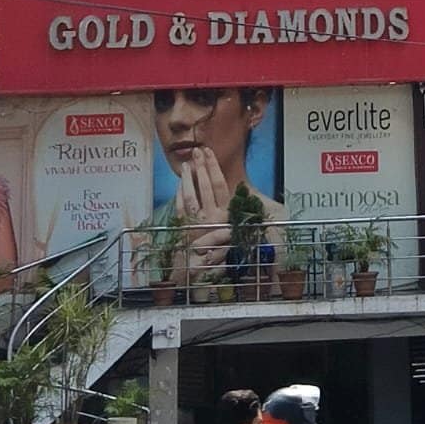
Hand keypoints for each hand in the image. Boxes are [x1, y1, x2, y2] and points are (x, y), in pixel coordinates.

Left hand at [173, 147, 232, 274]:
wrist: (213, 271)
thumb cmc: (230, 247)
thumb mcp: (243, 227)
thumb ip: (244, 209)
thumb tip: (246, 190)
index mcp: (227, 215)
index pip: (219, 184)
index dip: (213, 167)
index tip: (209, 152)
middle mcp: (212, 219)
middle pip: (204, 187)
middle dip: (200, 167)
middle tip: (196, 152)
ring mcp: (197, 225)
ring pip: (190, 196)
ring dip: (188, 179)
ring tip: (187, 165)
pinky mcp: (185, 231)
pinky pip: (180, 209)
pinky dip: (179, 195)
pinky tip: (179, 185)